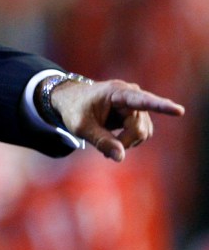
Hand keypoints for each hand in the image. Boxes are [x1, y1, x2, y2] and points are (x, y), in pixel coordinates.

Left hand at [50, 78, 184, 161]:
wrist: (71, 100)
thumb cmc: (74, 109)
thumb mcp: (81, 127)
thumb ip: (100, 140)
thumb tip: (120, 157)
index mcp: (116, 92)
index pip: (141, 100)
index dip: (160, 106)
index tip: (179, 111)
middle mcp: (130, 95)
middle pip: (139, 127)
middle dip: (124, 141)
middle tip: (104, 150)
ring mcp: (136, 105)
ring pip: (143, 132)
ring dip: (127, 141)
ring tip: (107, 140)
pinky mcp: (137, 114)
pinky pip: (142, 133)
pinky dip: (130, 140)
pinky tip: (116, 139)